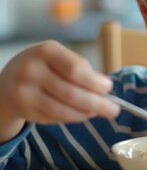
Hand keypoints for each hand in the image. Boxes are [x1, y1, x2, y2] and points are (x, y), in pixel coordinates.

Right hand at [0, 40, 119, 124]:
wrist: (9, 81)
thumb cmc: (45, 67)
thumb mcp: (59, 58)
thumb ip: (81, 70)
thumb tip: (105, 90)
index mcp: (45, 51)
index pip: (74, 69)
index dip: (94, 81)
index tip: (109, 87)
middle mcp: (31, 71)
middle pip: (71, 93)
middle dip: (97, 103)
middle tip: (114, 109)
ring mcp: (25, 93)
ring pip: (64, 110)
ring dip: (87, 113)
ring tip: (99, 111)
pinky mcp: (26, 111)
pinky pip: (57, 118)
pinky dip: (74, 117)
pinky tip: (83, 114)